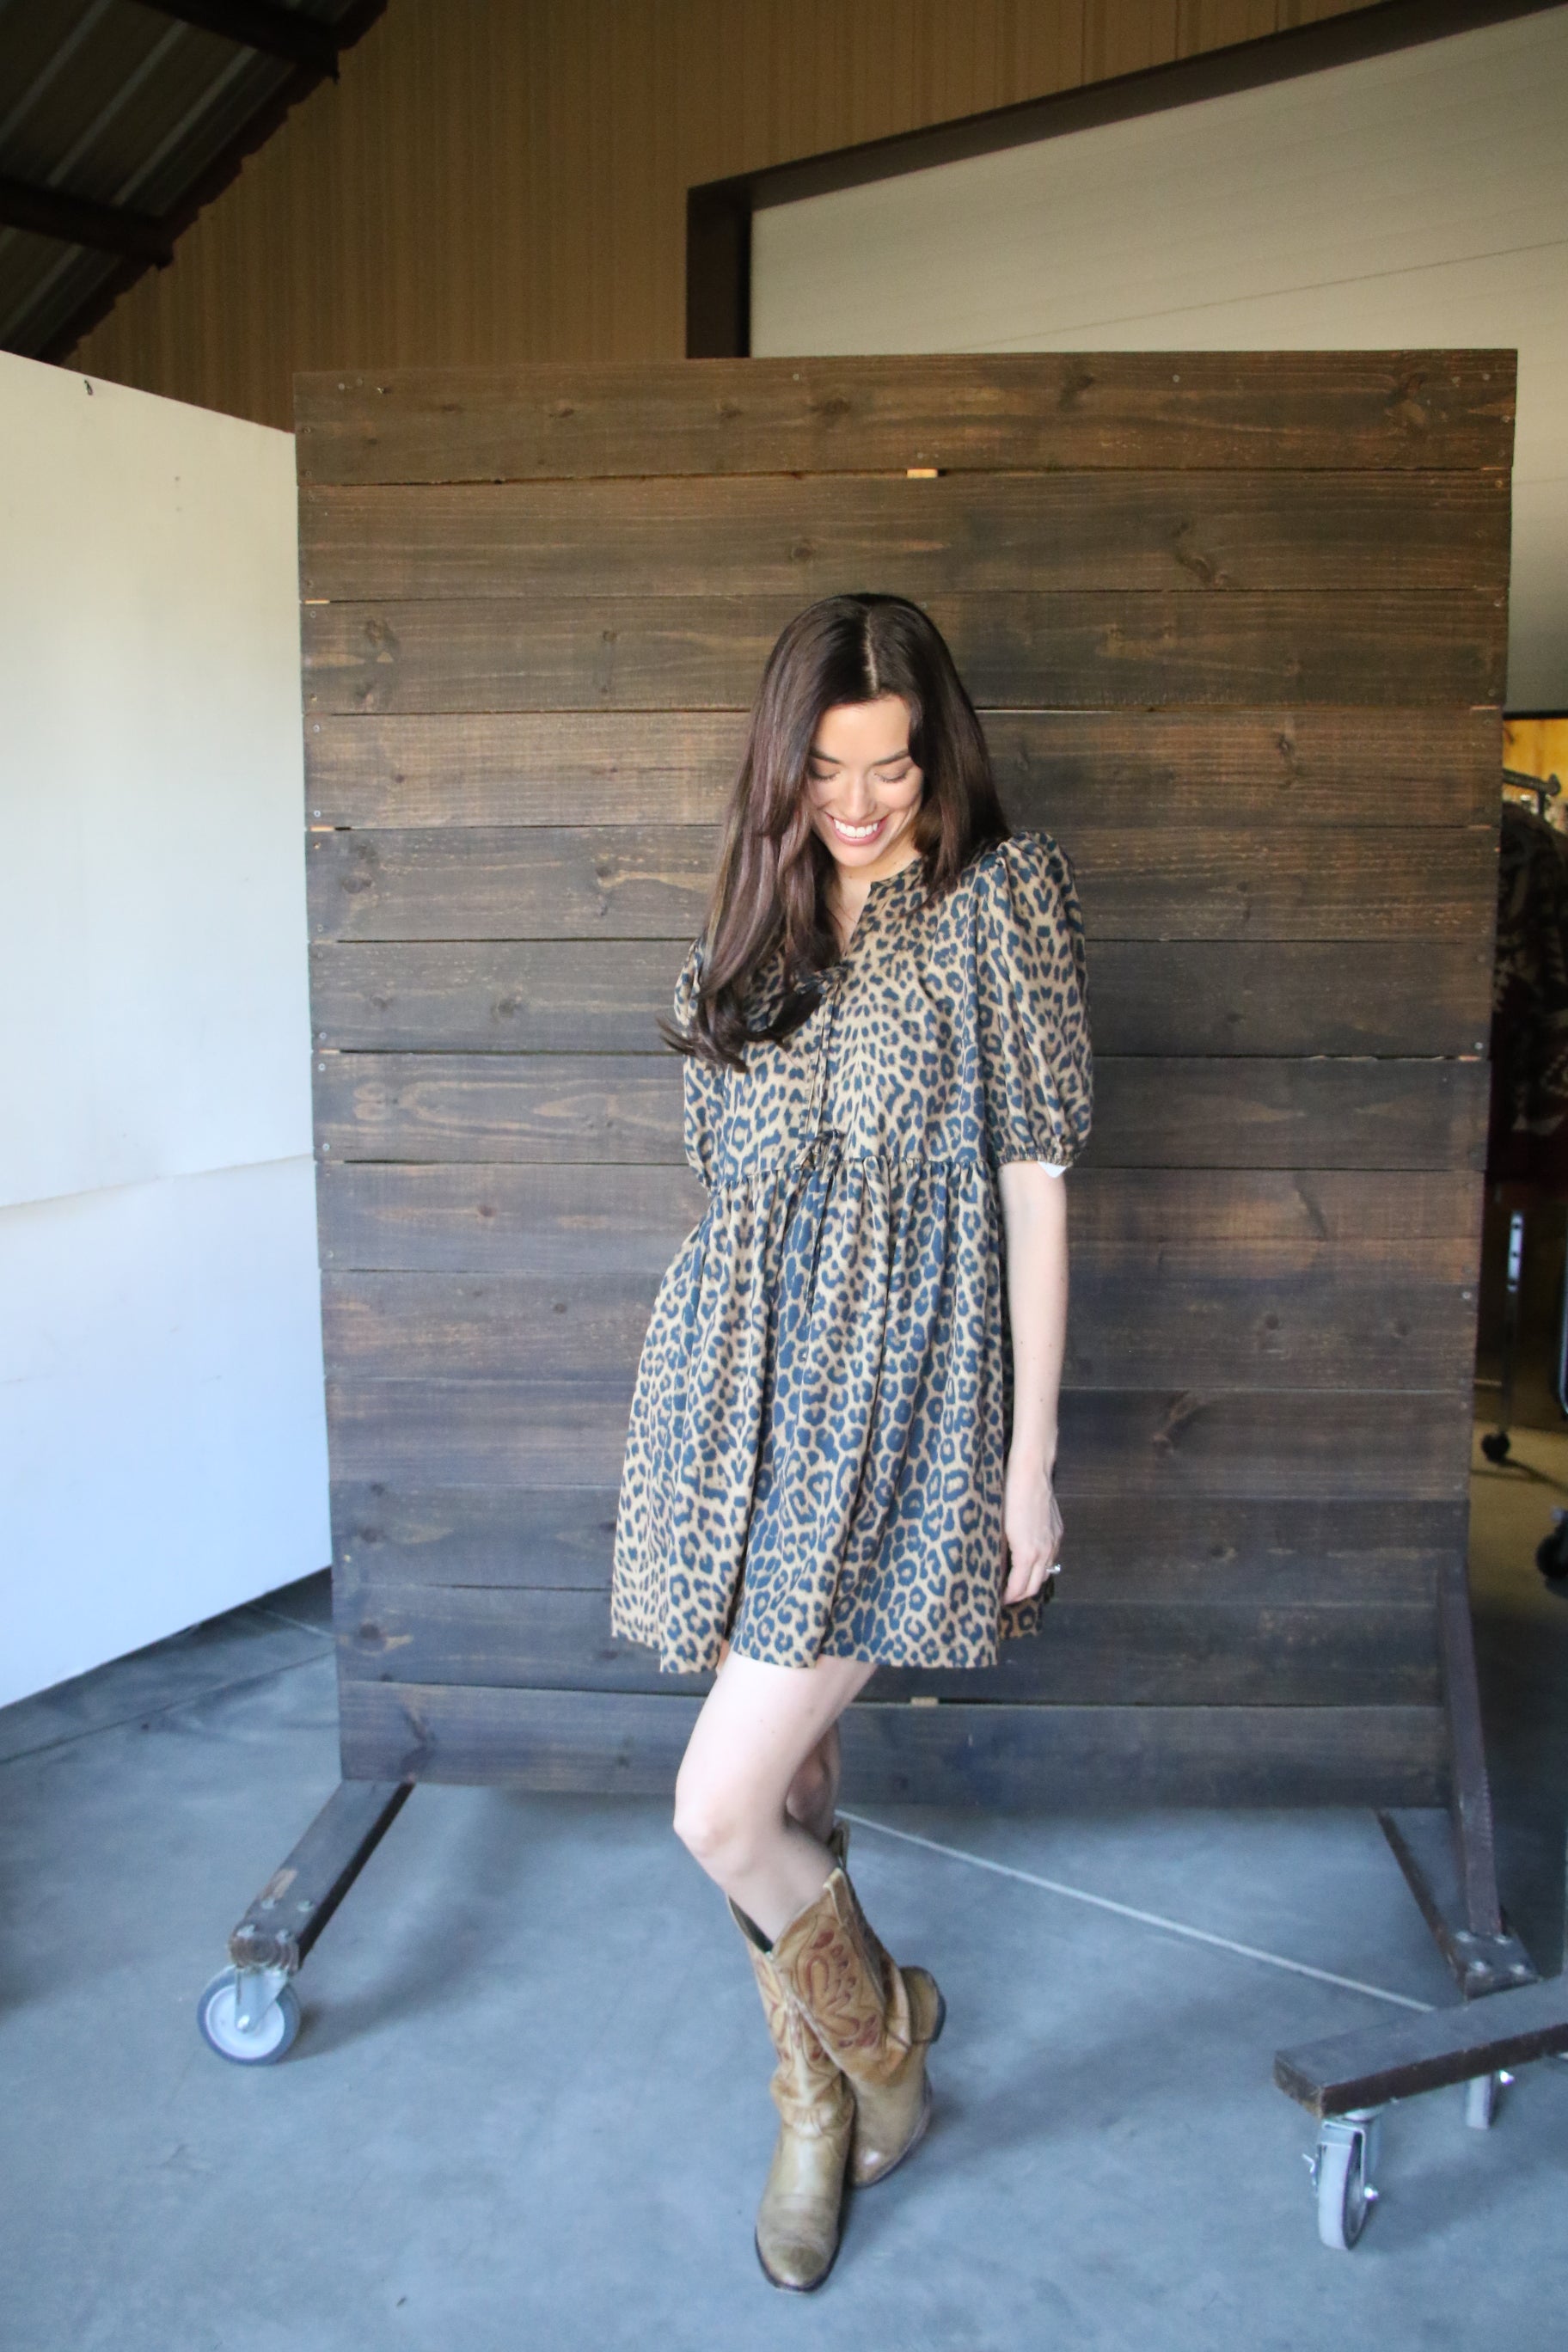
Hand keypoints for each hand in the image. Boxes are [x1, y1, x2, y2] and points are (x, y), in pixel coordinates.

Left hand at [1001, 1449, 1062, 1604]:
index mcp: (1027, 1553)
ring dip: (1032, 1581)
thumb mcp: (998, 1528)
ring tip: (1017, 1582)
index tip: (997, 1599)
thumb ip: (999, 1552)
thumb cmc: (1008, 1497)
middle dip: (1020, 1595)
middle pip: (1034, 1586)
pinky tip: (1031, 1562)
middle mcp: (1044, 1552)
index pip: (1019, 1587)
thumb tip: (995, 1569)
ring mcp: (1053, 1542)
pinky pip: (1052, 1558)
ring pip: (1046, 1573)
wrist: (1031, 1474)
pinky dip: (1041, 1566)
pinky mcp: (1057, 1533)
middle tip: (1006, 1596)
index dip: (1008, 1597)